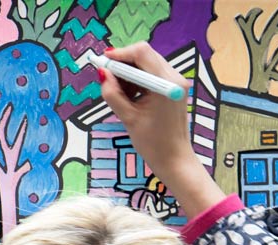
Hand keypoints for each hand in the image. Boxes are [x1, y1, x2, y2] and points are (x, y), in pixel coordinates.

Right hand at [100, 43, 224, 216]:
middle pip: (144, 55)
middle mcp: (174, 76)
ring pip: (146, 64)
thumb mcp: (128, 118)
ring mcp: (175, 81)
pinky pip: (151, 74)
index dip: (119, 54)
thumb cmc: (153, 143)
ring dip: (129, 74)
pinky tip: (130, 97)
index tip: (102, 63)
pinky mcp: (173, 87)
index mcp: (165, 82)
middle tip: (106, 79)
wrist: (174, 159)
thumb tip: (102, 74)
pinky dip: (137, 81)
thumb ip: (113, 93)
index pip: (141, 53)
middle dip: (123, 64)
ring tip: (119, 94)